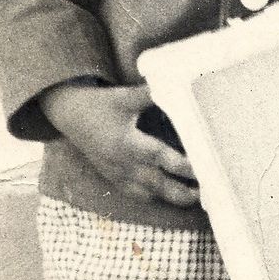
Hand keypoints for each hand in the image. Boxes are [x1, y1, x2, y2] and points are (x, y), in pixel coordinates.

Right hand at [41, 81, 199, 207]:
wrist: (68, 115)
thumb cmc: (100, 104)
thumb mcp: (124, 96)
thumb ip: (151, 93)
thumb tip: (176, 82)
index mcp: (127, 144)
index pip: (162, 157)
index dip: (184, 165)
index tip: (206, 168)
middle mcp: (123, 164)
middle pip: (158, 184)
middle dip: (183, 192)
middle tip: (210, 193)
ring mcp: (118, 174)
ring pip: (149, 194)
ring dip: (173, 197)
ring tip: (198, 197)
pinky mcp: (114, 178)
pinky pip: (137, 194)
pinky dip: (156, 197)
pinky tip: (173, 196)